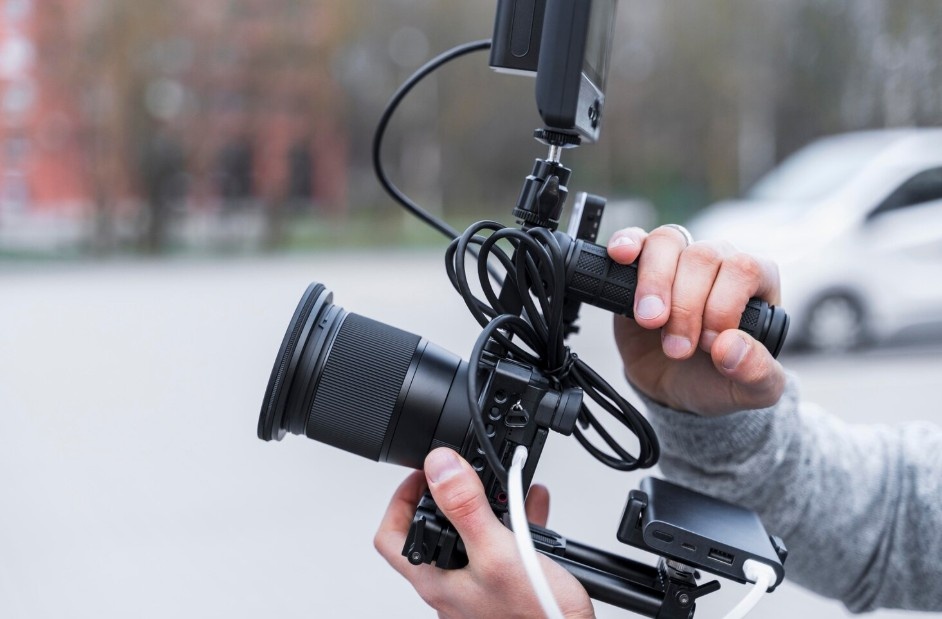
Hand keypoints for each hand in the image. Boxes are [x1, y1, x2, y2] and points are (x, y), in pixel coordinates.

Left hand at [375, 448, 594, 618]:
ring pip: (471, 534)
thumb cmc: (535, 617)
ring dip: (485, 502)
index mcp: (436, 580)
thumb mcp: (497, 551)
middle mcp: (452, 584)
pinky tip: (532, 502)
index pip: (391, 537)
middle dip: (447, 493)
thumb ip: (465, 508)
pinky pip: (503, 542)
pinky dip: (515, 517)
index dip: (399, 499)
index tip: (423, 473)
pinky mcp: (505, 583)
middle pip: (431, 529)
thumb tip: (439, 466)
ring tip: (499, 480)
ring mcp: (478, 584)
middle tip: (458, 470)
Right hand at [607, 225, 786, 415]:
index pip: (743, 269)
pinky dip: (627, 243)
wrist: (676, 387)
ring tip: (649, 321)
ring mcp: (679, 260)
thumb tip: (731, 346)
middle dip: (685, 307)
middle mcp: (719, 261)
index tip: (709, 344)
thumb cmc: (718, 379)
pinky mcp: (641, 266)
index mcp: (756, 281)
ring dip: (655, 283)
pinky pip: (635, 238)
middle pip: (702, 257)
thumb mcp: (752, 391)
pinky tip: (622, 257)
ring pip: (667, 242)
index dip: (722, 305)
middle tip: (677, 349)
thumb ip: (757, 373)